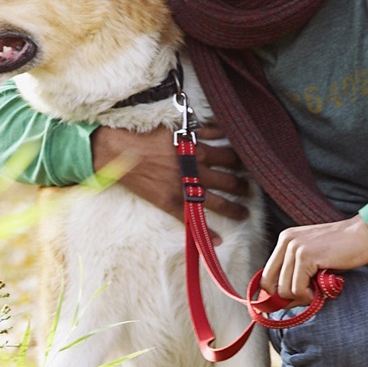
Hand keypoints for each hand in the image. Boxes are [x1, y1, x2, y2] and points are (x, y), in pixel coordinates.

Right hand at [91, 124, 250, 220]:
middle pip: (227, 180)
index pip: (230, 157)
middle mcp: (193, 170)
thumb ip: (200, 130)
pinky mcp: (168, 202)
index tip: (250, 165)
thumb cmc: (145, 134)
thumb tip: (220, 129)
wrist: (117, 150)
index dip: (242, 161)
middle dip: (242, 186)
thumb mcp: (176, 127)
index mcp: (197, 150)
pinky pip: (190, 219)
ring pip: (216, 201)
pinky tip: (218, 239)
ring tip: (244, 213)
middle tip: (250, 189)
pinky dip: (205, 231)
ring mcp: (182, 188)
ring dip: (233, 208)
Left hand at [261, 215, 367, 304]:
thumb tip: (281, 303)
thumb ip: (296, 274)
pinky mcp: (306, 256)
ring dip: (301, 298)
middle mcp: (286, 241)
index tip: (292, 301)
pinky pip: (298, 288)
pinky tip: (322, 290)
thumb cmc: (343, 250)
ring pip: (284, 289)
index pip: (266, 275)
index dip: (276, 294)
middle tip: (308, 297)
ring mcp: (295, 247)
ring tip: (318, 291)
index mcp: (285, 240)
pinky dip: (309, 296)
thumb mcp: (314, 260)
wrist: (364, 234)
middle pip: (270, 284)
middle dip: (287, 298)